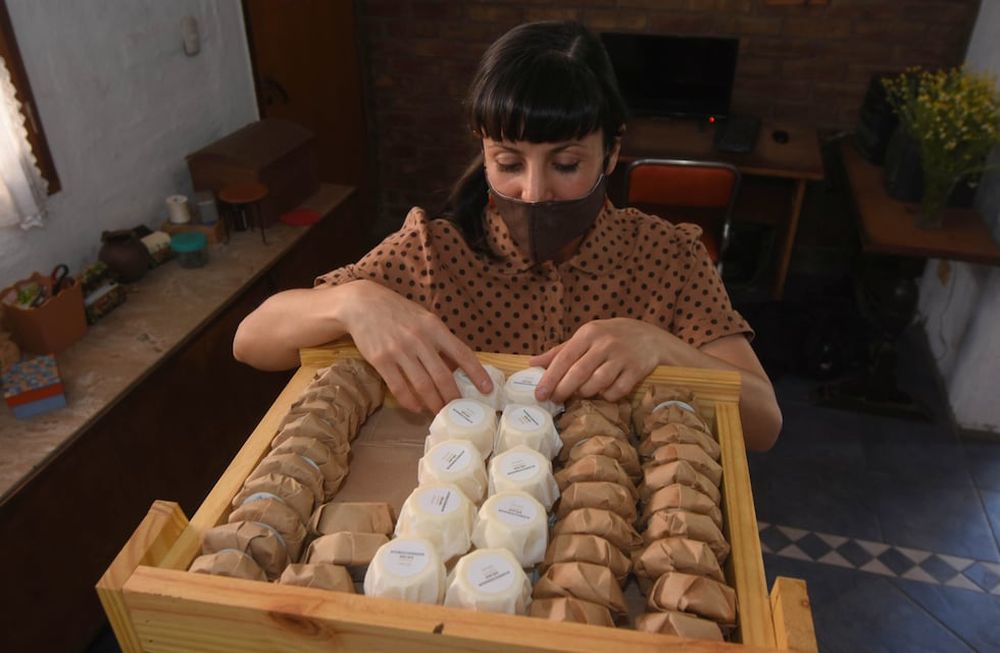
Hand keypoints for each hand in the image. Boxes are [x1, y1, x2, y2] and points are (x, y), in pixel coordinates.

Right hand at [339, 281, 491, 412]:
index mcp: (434, 327)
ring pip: (422, 385)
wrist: (362, 304)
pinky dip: (410, 401)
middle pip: (443, 376)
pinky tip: (417, 407)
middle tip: (459, 409)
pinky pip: (399, 387)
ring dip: (433, 403)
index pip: (462, 353)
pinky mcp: (381, 360)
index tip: (487, 389)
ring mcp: (399, 350)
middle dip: (453, 397)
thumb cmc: (398, 312)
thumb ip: (440, 340)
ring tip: (439, 412)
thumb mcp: (424, 318)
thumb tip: (456, 367)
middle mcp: (419, 339)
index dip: (476, 373)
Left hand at [529, 318, 670, 402]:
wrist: (650, 337)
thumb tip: (532, 364)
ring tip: (580, 393)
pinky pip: (617, 391)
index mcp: (589, 333)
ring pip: (597, 383)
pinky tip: (603, 392)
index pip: (564, 357)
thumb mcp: (586, 337)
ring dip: (585, 393)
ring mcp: (622, 357)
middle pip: (578, 373)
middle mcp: (605, 343)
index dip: (550, 378)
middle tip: (555, 400)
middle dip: (563, 390)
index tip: (539, 394)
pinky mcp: (637, 370)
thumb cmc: (611, 338)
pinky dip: (607, 396)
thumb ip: (560, 351)